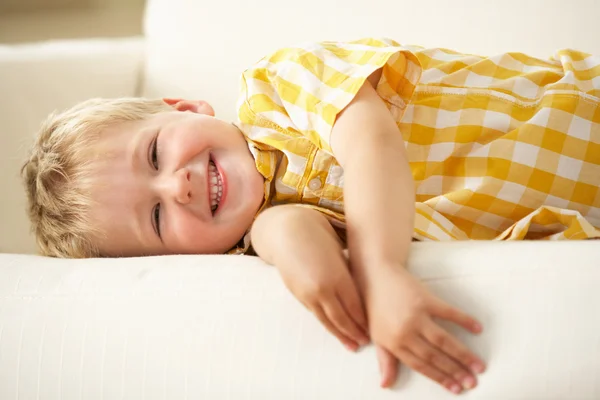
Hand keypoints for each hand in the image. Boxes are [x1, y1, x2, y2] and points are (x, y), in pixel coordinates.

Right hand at [277, 248, 369, 351]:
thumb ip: (347, 277)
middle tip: (364, 342)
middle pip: (342, 318)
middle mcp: (323, 288)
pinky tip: (333, 329)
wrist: (288, 233)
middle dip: (354, 332)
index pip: (355, 306)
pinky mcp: (298, 295)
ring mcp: (308, 294)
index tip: (372, 329)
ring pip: (327, 320)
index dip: (363, 320)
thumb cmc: (318, 238)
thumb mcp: (339, 257)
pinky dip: (325, 323)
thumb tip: (357, 297)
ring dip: (340, 334)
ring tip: (351, 345)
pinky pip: (314, 313)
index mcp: (338, 276)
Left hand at [360, 265, 484, 394]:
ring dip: (463, 354)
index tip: (456, 389)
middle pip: (434, 356)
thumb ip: (385, 361)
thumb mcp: (377, 336)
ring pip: (443, 340)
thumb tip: (386, 385)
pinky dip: (464, 320)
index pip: (421, 366)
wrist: (375, 275)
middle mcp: (405, 331)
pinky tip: (477, 329)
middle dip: (455, 371)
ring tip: (479, 366)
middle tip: (473, 382)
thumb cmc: (375, 308)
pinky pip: (448, 312)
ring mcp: (416, 315)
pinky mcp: (425, 298)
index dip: (440, 378)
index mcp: (394, 343)